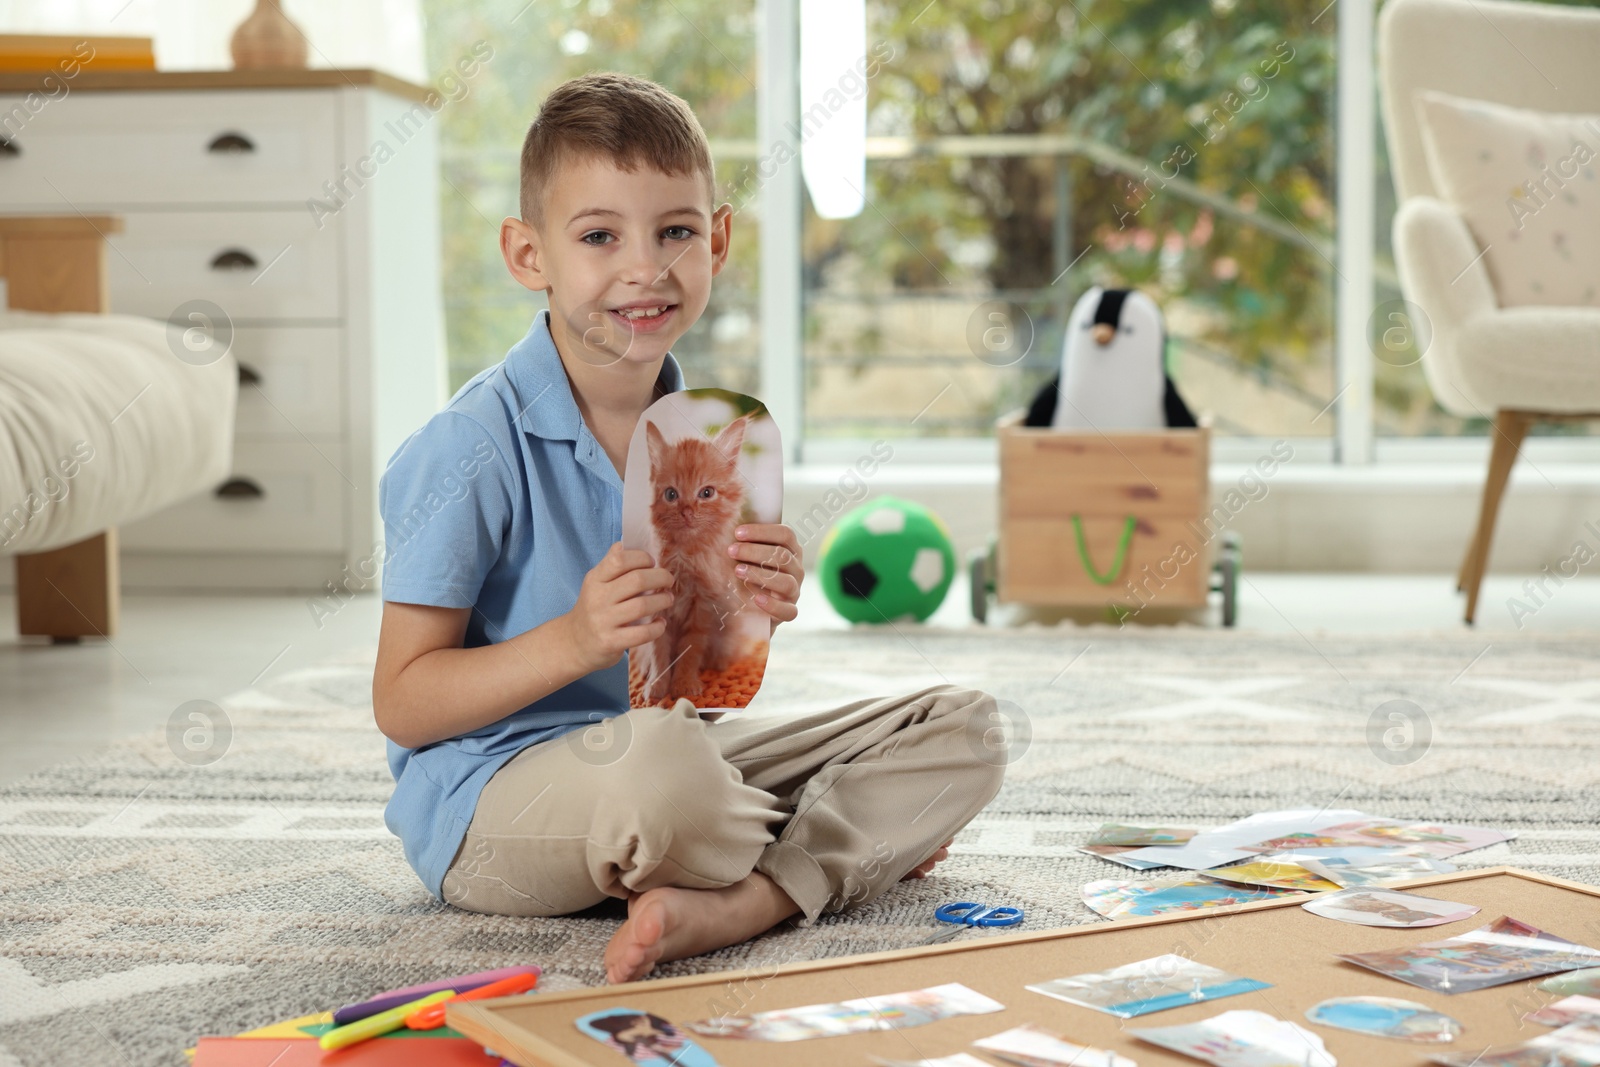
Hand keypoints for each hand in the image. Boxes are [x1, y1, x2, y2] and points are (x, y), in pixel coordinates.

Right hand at [565, 542, 673, 673]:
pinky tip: (660, 623)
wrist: (574, 643)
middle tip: (668, 581)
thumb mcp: (596, 584)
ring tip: (668, 599)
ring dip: (662, 601)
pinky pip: (642, 633)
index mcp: (595, 580)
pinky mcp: (611, 642)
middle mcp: (597, 598)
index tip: (652, 563)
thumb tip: (622, 544)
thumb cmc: (593, 609)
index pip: (619, 560)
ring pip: (642, 606)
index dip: (642, 558)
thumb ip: (610, 565)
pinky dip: (657, 627)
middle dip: (660, 577)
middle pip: (636, 580)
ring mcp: (603, 621)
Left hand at [727, 523, 803, 626]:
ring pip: (785, 581)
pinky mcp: (789, 610)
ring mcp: (795, 590)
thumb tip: (724, 523)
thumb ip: (747, 542)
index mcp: (791, 550)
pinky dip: (772, 605)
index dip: (762, 531)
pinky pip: (788, 610)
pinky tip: (756, 599)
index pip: (785, 534)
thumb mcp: (751, 556)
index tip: (737, 533)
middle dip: (754, 551)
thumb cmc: (752, 573)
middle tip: (731, 551)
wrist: (755, 608)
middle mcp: (797, 569)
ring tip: (738, 571)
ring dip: (760, 574)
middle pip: (782, 556)